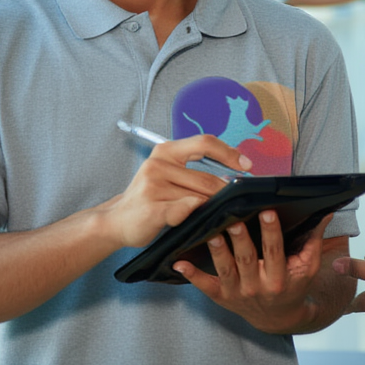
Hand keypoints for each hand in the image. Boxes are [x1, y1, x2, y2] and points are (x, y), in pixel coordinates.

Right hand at [100, 134, 249, 248]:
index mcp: (165, 151)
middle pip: (207, 177)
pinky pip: (185, 211)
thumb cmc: (149, 198)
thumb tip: (233, 175)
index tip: (247, 165)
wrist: (116, 220)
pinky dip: (193, 217)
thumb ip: (194, 170)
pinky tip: (187, 221)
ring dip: (209, 208)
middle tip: (232, 204)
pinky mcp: (152, 209)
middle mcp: (158, 164)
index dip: (230, 153)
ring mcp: (153, 186)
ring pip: (199, 197)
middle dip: (224, 193)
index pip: (205, 143)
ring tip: (207, 215)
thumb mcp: (168, 174)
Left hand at [176, 212, 333, 332]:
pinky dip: (191, 275)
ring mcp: (237, 294)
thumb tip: (327, 211)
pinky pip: (205, 287)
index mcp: (279, 278)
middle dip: (240, 238)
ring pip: (225, 270)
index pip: (275, 251)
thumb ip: (314, 239)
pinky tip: (179, 263)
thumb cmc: (294, 284)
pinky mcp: (222, 297)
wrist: (278, 318)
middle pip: (247, 259)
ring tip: (209, 232)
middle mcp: (257, 287)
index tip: (267, 211)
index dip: (271, 232)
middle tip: (233, 218)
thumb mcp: (308, 266)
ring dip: (217, 251)